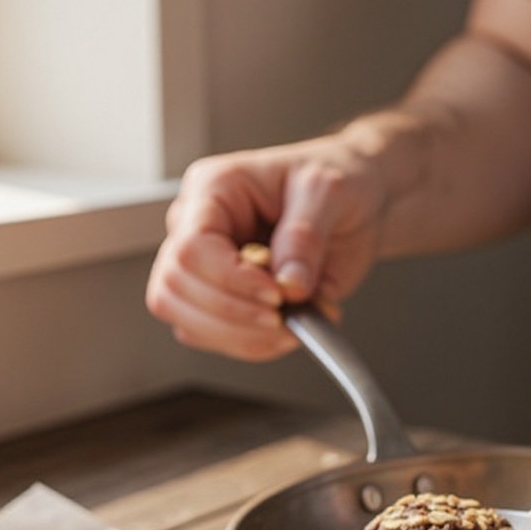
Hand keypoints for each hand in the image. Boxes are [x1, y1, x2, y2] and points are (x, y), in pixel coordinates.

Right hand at [146, 136, 386, 359]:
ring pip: (187, 322)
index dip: (230, 281)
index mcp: (212, 189)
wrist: (355, 205)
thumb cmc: (336, 183)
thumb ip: (306, 236)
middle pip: (174, 289)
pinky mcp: (221, 300)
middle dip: (233, 316)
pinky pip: (214, 338)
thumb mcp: (328, 191)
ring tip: (293, 326)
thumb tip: (289, 283)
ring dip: (242, 337)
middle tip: (284, 317)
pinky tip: (288, 331)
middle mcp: (197, 229)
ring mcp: (205, 268)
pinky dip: (253, 346)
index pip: (191, 248)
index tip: (275, 295)